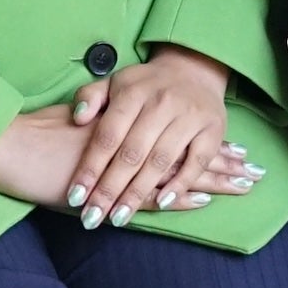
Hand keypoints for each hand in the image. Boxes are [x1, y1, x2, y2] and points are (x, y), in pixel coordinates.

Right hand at [0, 97, 252, 215]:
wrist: (11, 146)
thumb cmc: (38, 137)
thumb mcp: (76, 127)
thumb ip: (104, 133)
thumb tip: (122, 140)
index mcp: (128, 125)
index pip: (174, 135)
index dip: (205, 145)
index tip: (236, 150)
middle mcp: (132, 141)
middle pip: (185, 152)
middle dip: (221, 162)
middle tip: (255, 169)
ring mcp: (124, 164)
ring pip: (176, 170)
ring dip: (212, 179)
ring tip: (245, 184)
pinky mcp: (111, 184)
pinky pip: (151, 191)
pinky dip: (178, 195)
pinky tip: (201, 199)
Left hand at [62, 46, 254, 227]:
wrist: (194, 70)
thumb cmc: (146, 85)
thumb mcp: (114, 82)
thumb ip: (90, 96)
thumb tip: (78, 117)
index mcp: (132, 92)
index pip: (107, 136)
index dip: (90, 168)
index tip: (75, 196)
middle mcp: (161, 103)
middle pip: (131, 153)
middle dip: (110, 189)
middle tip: (92, 218)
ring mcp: (188, 116)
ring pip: (160, 161)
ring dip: (138, 193)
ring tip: (119, 217)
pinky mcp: (212, 129)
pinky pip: (196, 162)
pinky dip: (180, 184)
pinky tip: (161, 203)